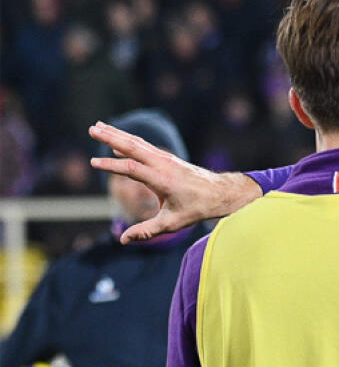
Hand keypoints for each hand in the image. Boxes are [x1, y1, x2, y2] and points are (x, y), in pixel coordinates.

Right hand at [89, 121, 261, 243]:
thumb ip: (147, 231)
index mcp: (163, 180)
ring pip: (138, 143)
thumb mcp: (172, 223)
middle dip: (111, 137)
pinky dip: (129, 141)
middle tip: (91, 129)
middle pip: (133, 147)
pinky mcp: (168, 158)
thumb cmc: (197, 209)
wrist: (220, 193)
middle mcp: (163, 165)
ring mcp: (166, 159)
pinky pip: (145, 146)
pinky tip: (116, 140)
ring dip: (117, 134)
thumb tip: (123, 240)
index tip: (93, 162)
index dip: (112, 165)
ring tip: (97, 126)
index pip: (132, 169)